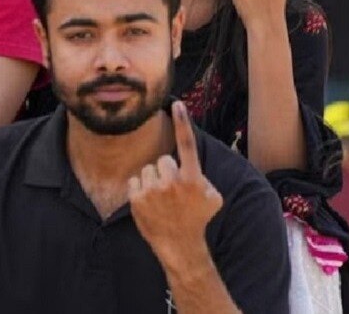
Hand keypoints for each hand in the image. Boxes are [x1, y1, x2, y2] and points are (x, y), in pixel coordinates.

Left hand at [129, 101, 222, 265]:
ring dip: (153, 180)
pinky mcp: (136, 197)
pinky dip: (140, 189)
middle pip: (163, 160)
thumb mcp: (212, 197)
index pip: (187, 144)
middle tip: (172, 192)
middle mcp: (172, 181)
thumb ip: (202, 176)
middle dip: (167, 171)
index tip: (178, 104)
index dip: (183, 122)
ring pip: (148, 169)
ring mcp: (153, 190)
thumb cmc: (196, 218)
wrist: (179, 245)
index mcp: (193, 178)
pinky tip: (149, 203)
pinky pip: (135, 180)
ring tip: (161, 200)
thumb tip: (191, 165)